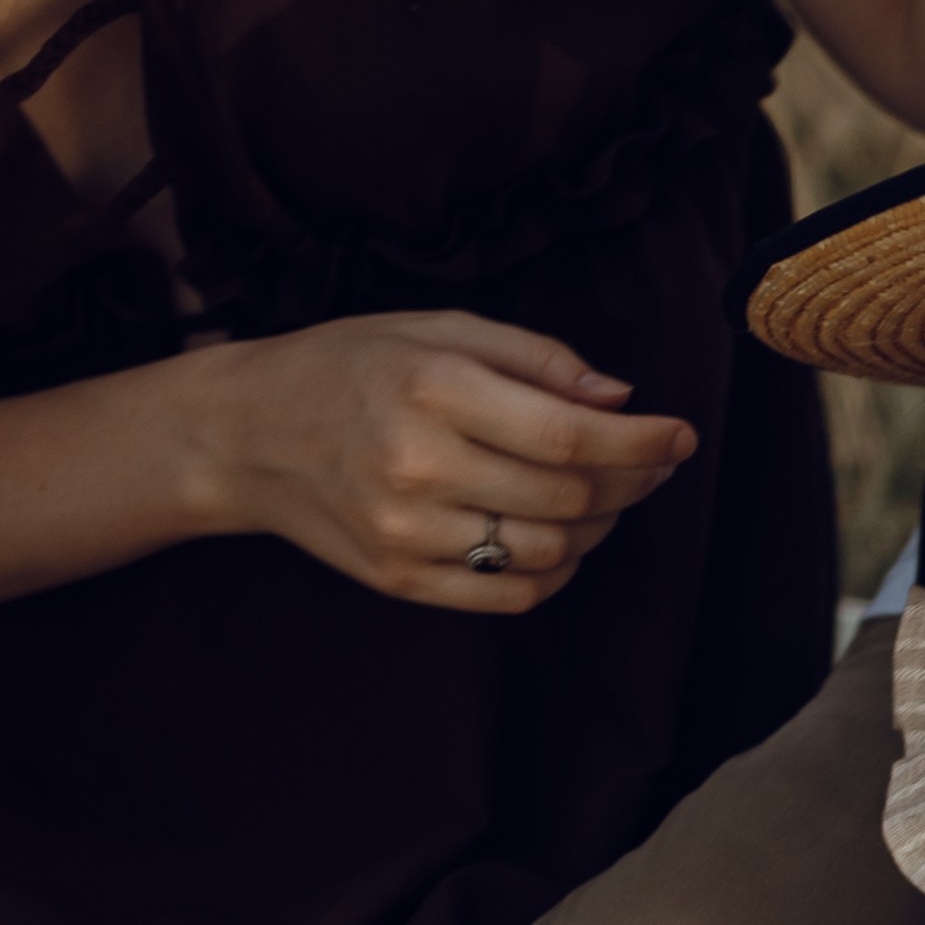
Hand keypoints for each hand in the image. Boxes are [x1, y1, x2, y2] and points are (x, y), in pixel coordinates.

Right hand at [192, 310, 695, 610]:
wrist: (244, 435)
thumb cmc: (346, 368)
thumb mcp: (435, 329)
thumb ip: (533, 357)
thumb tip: (619, 396)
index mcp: (433, 389)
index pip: (569, 436)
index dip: (640, 443)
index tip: (680, 436)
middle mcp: (419, 466)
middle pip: (571, 499)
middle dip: (631, 483)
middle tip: (648, 463)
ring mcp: (409, 533)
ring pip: (551, 550)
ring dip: (599, 528)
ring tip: (601, 498)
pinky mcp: (402, 580)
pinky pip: (513, 595)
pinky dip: (557, 570)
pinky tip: (559, 538)